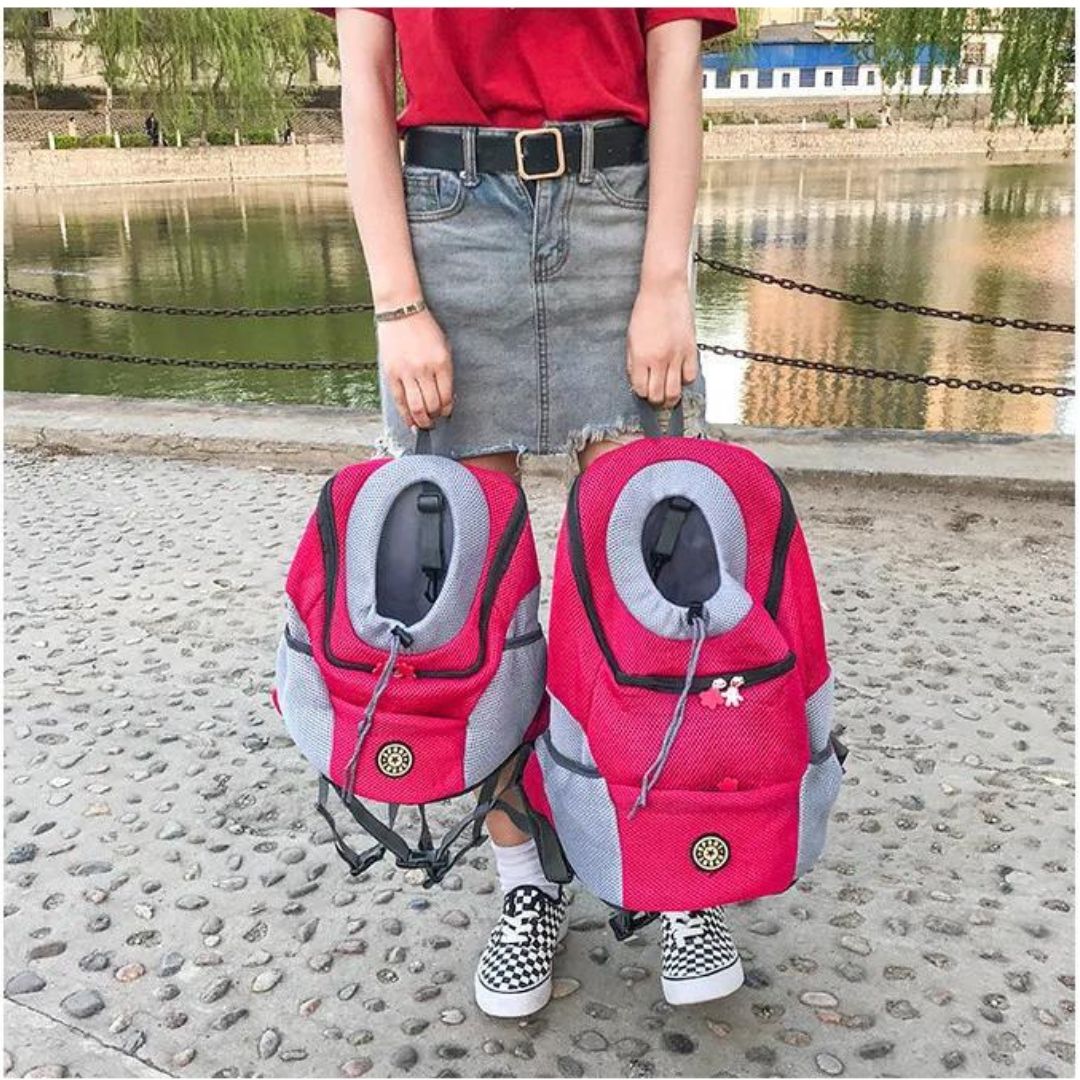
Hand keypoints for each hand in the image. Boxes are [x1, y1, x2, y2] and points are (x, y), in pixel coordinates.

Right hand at [377, 308, 453, 429]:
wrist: (401, 312)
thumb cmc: (424, 329)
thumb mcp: (444, 347)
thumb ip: (445, 372)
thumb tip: (445, 399)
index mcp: (441, 362)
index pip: (447, 396)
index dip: (448, 410)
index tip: (447, 413)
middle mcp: (424, 369)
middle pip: (432, 405)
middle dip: (435, 417)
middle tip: (436, 421)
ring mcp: (406, 372)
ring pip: (416, 407)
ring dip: (422, 421)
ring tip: (424, 425)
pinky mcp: (391, 373)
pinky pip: (399, 401)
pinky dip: (405, 415)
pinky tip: (410, 422)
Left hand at [627, 278, 697, 407]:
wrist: (664, 291)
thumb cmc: (646, 310)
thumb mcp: (631, 338)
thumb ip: (633, 361)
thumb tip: (637, 379)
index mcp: (640, 357)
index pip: (640, 389)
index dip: (641, 392)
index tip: (643, 390)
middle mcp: (659, 360)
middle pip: (658, 396)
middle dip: (655, 401)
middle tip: (656, 399)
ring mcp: (676, 356)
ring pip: (675, 391)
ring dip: (671, 398)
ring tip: (669, 397)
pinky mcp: (691, 350)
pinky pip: (691, 376)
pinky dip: (686, 381)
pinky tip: (680, 376)